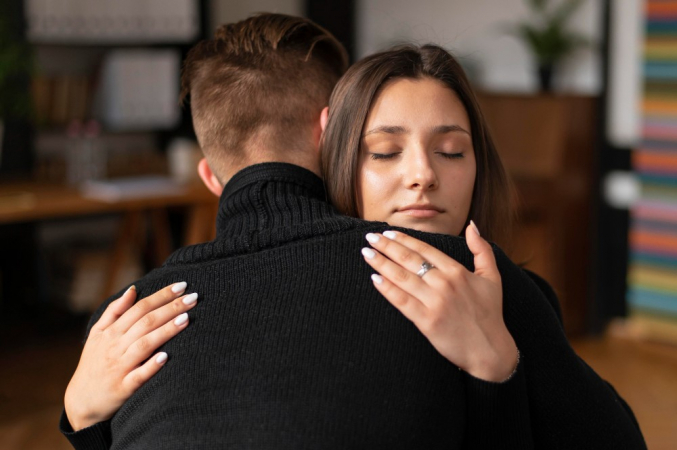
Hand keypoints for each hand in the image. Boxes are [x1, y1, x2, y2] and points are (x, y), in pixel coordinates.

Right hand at [64, 282, 197, 430]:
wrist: (81, 402)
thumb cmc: (93, 363)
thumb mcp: (97, 334)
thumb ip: (114, 311)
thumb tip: (133, 289)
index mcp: (111, 332)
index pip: (140, 308)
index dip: (161, 296)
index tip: (182, 285)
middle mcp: (115, 347)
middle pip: (146, 322)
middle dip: (170, 308)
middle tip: (193, 297)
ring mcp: (120, 367)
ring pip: (145, 345)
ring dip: (166, 331)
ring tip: (186, 318)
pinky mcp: (124, 387)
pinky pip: (139, 375)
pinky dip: (151, 366)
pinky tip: (166, 356)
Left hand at [361, 223, 517, 381]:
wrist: (490, 350)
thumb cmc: (490, 313)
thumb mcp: (492, 277)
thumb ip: (482, 250)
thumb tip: (472, 226)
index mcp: (457, 271)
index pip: (424, 250)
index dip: (404, 240)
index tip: (388, 233)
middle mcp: (445, 284)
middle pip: (409, 260)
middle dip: (387, 246)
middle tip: (370, 237)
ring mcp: (435, 303)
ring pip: (402, 278)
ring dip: (381, 263)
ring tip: (367, 253)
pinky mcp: (427, 322)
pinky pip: (402, 301)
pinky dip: (387, 289)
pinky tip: (374, 279)